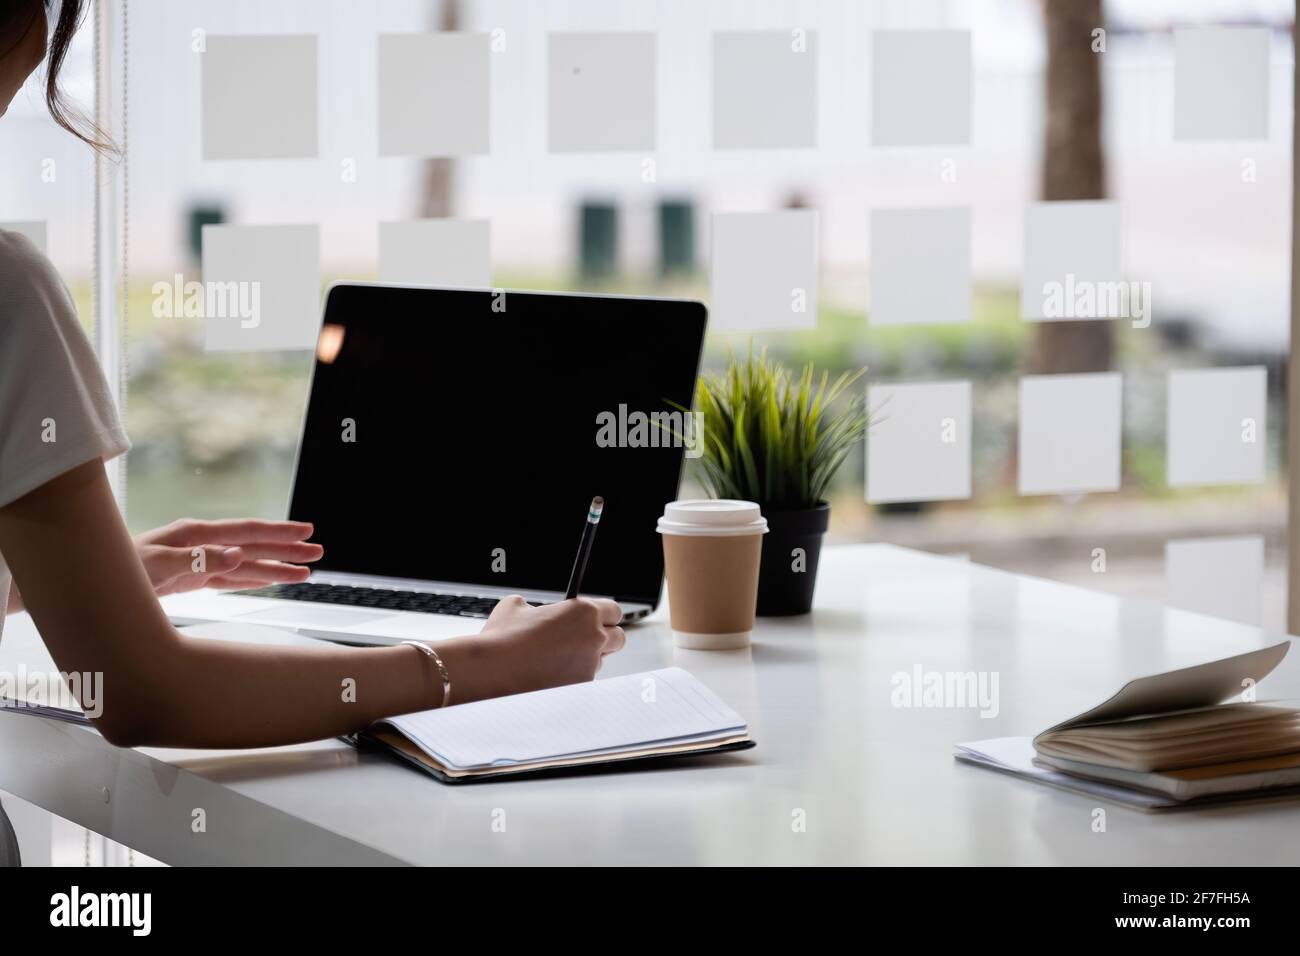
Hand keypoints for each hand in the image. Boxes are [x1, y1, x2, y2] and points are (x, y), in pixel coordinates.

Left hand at [133, 518, 323, 596]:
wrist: (95, 583)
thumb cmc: (121, 570)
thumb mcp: (160, 565)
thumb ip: (200, 560)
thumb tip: (239, 555)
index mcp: (196, 533)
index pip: (247, 531)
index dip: (278, 533)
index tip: (306, 532)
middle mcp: (202, 544)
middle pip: (253, 546)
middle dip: (286, 550)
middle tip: (317, 552)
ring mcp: (199, 561)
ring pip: (247, 564)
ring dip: (276, 567)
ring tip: (305, 572)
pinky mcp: (193, 578)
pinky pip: (231, 579)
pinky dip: (253, 579)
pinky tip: (271, 579)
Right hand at [436, 595, 625, 703]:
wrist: (491, 671)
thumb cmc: (503, 638)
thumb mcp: (515, 606)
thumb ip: (534, 606)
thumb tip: (532, 611)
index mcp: (584, 612)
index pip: (614, 610)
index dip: (604, 613)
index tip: (594, 617)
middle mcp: (593, 638)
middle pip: (618, 637)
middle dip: (605, 637)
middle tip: (585, 638)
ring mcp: (588, 666)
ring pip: (599, 661)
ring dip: (585, 658)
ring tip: (556, 658)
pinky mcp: (579, 688)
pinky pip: (582, 680)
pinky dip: (571, 677)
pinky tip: (548, 674)